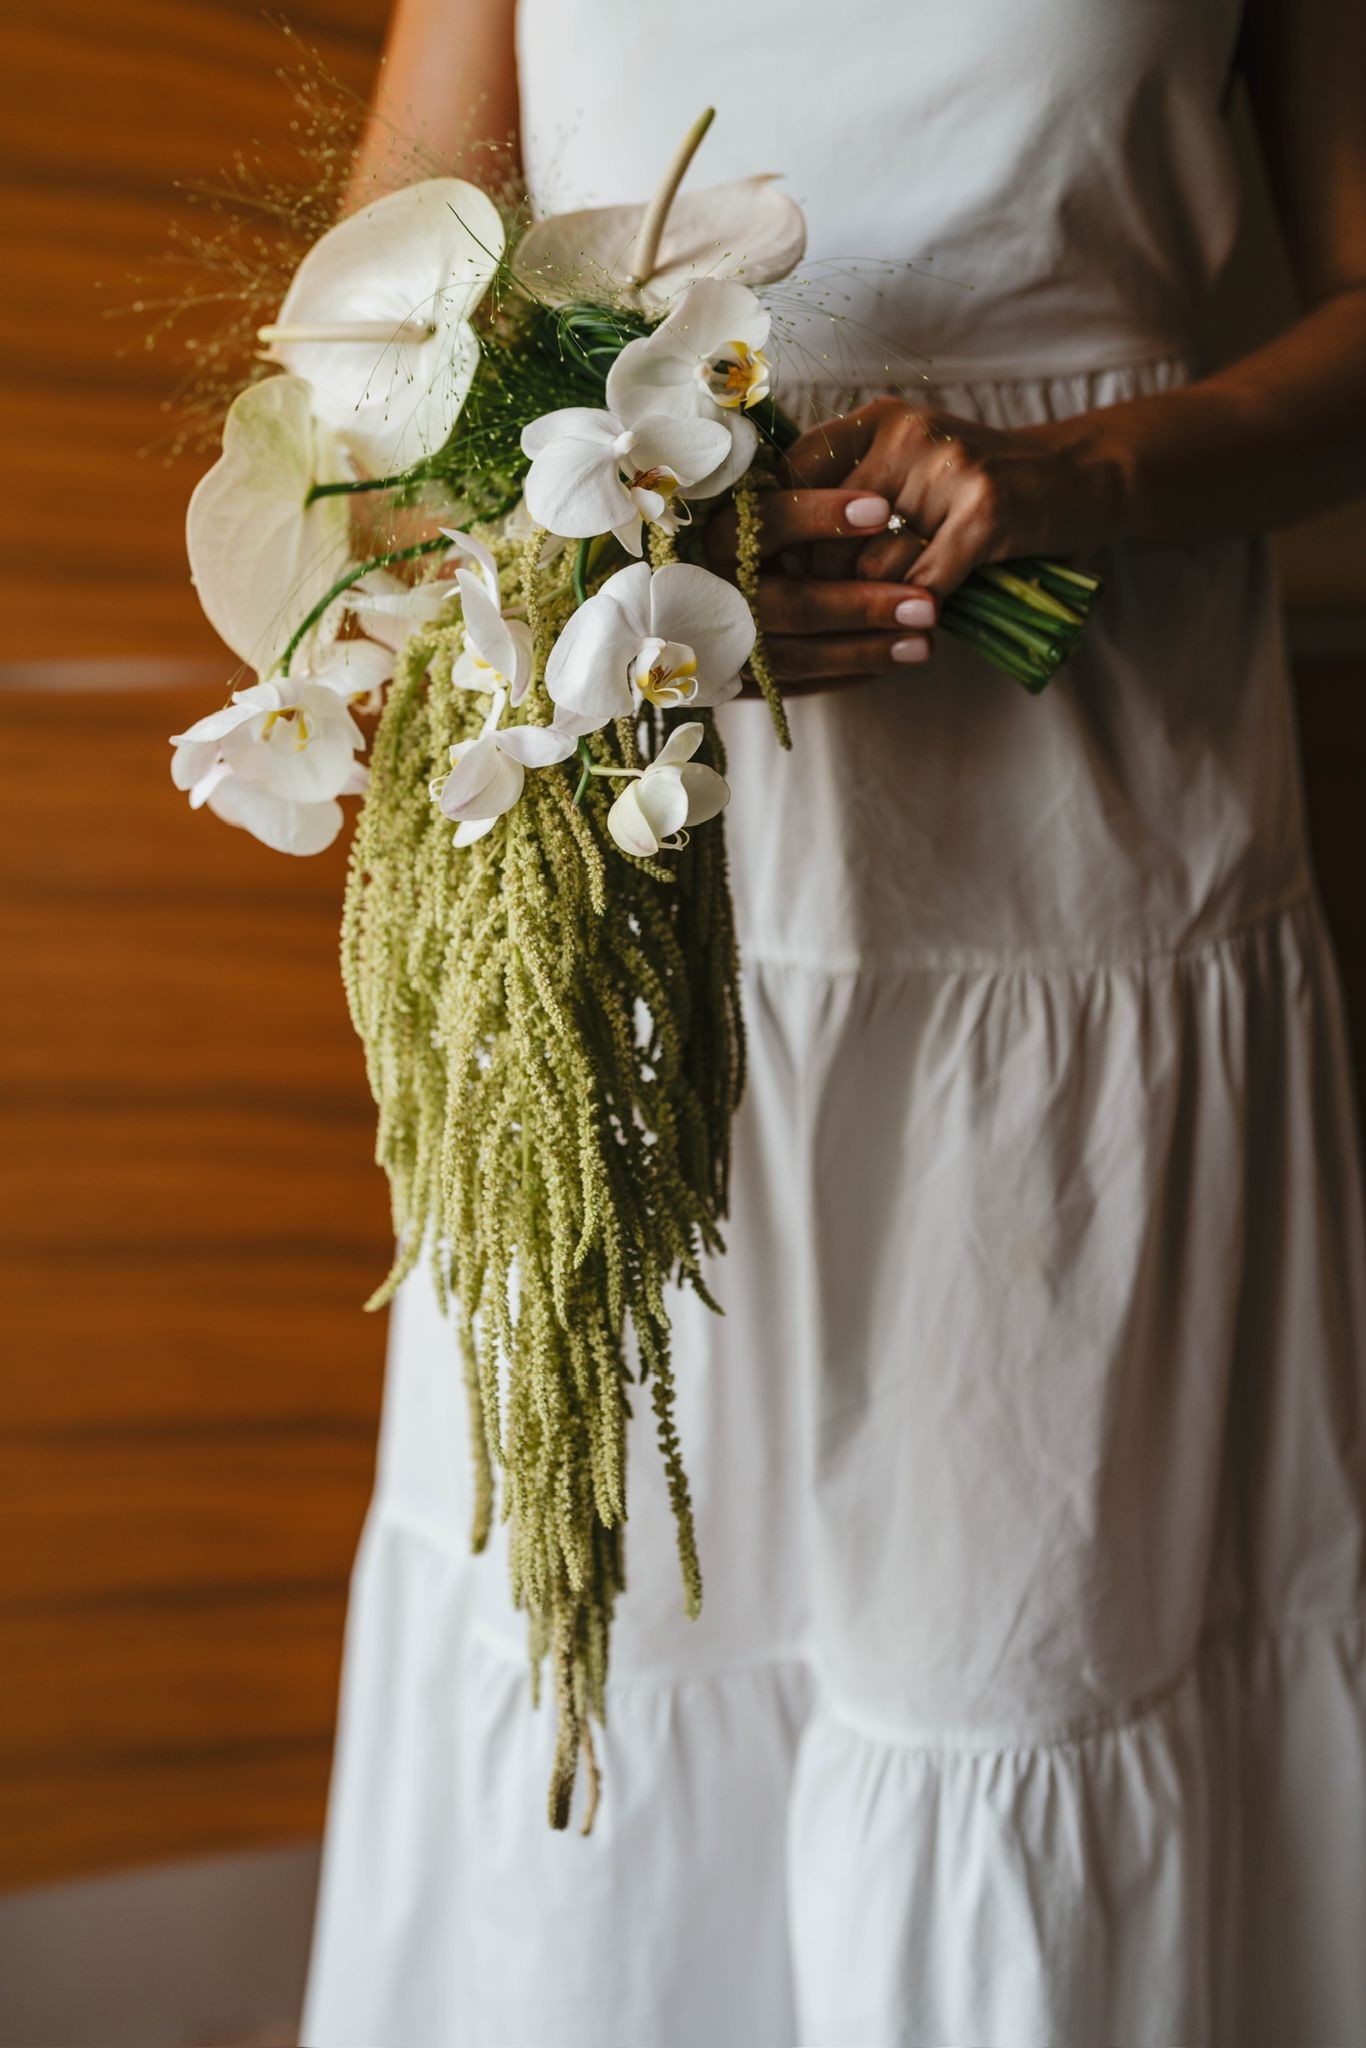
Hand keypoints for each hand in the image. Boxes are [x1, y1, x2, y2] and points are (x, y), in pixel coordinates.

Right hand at [702, 483, 938, 694]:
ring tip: (925, 642)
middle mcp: (707, 591)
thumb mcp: (749, 491)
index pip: (766, 521)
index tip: (883, 507)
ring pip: (795, 655)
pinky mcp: (731, 679)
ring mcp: (716, 643)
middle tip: (927, 604)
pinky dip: (846, 672)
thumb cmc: (734, 519)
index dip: (823, 515)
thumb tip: (870, 486)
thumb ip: (792, 483)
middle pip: (789, 604)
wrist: (679, 586)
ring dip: (865, 650)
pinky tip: (894, 659)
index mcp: (708, 531)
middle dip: (862, 605)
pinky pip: (795, 684)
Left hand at [784, 398, 1123, 593]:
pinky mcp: (985, 511)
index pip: (793, 479)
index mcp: (875, 420)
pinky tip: (923, 624)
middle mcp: (906, 434)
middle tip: (844, 612)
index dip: (783, 537)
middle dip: (829, 588)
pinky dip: (918, 616)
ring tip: (895, 615)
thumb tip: (776, 561)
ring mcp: (947, 468)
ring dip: (880, 608)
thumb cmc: (978, 490)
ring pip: (872, 571)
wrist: (1079, 479)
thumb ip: (846, 495)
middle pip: (826, 538)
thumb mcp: (908, 470)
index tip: (785, 573)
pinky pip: (923, 586)